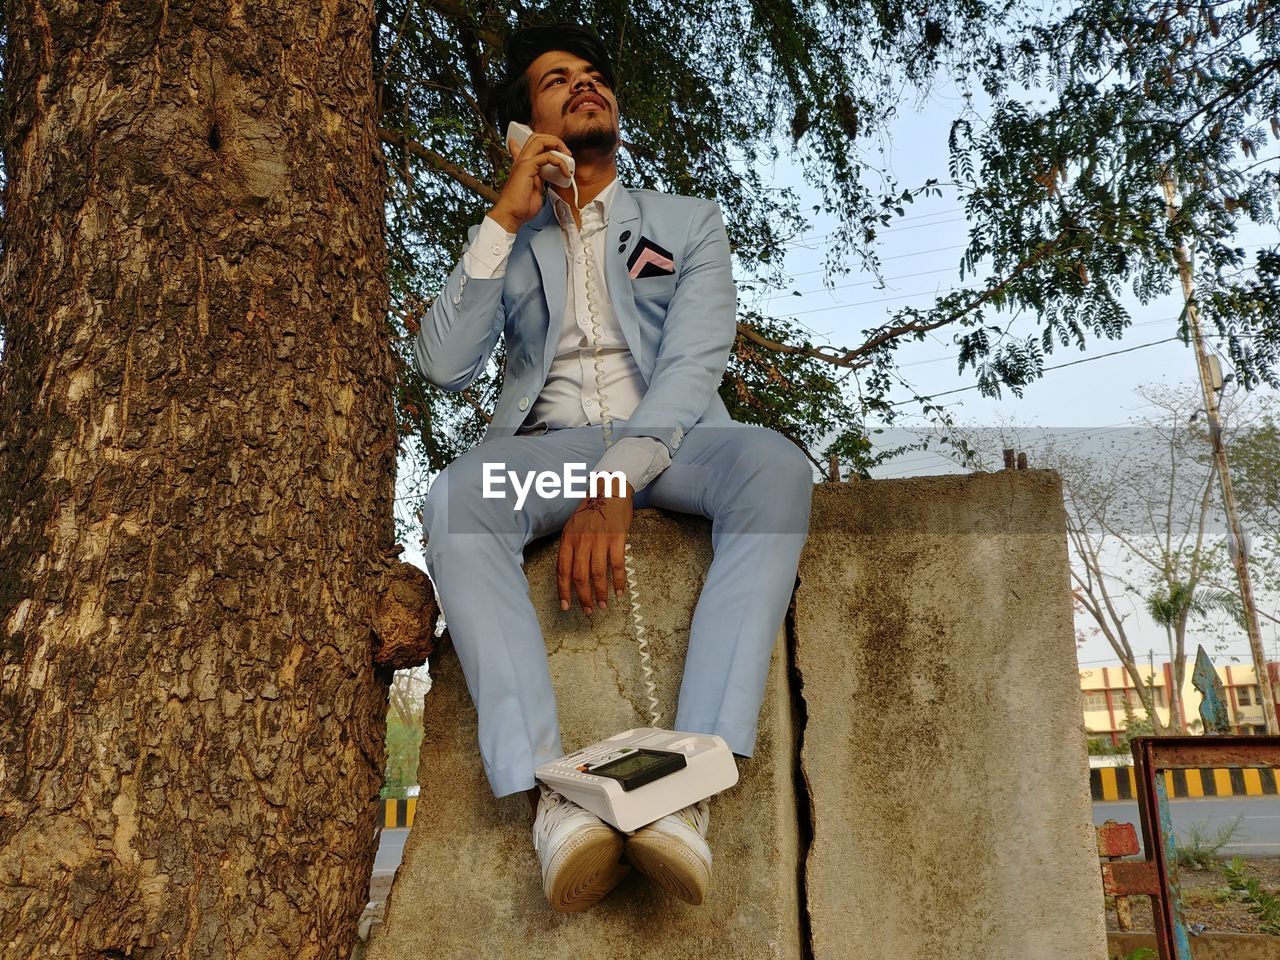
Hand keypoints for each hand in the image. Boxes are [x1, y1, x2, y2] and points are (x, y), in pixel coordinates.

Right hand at [488, 132, 573, 232]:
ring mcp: (523, 162)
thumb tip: (548, 174)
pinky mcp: (527, 167)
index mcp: (523, 164)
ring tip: (567, 159)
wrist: (512, 214)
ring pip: (541, 140)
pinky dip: (560, 163)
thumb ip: (541, 178)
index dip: (547, 143)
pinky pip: (547, 156)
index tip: (561, 152)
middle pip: (538, 137)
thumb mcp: (535, 188)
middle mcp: (522, 160)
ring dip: (558, 146)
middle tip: (566, 154)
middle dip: (555, 141)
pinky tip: (565, 173)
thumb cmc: (521, 206)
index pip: (531, 145)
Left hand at [557, 484, 633, 614]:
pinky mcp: (616, 538)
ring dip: (600, 593)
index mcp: (568, 539)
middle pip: (579, 576)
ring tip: (603, 605)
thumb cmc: (592, 510)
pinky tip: (620, 592)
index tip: (566, 606)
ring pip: (597, 574)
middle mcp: (581, 541)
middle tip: (588, 611)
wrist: (610, 490)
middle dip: (583, 597)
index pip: (562, 570)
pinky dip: (619, 582)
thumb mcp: (574, 527)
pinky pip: (617, 565)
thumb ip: (571, 547)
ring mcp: (599, 539)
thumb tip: (570, 572)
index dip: (563, 591)